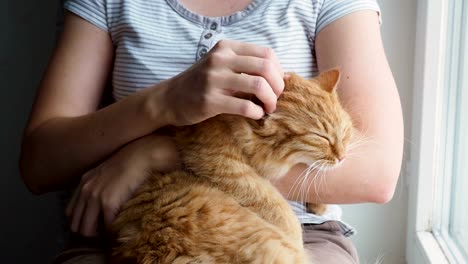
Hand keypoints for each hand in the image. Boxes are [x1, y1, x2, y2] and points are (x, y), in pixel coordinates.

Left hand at [65, 134, 178, 236]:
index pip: (71, 212)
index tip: (93, 225)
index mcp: (84, 182)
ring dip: (98, 235)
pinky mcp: (108, 202)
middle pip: (76, 224)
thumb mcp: (108, 171)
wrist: (141, 156)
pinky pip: (106, 225)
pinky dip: (111, 231)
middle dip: (88, 232)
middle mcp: (85, 190)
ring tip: (110, 235)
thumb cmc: (131, 162)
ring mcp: (95, 196)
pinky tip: (119, 229)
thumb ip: (101, 184)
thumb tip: (105, 199)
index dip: (80, 222)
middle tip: (102, 234)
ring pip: (86, 230)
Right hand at [159, 39, 284, 125]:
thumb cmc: (201, 84)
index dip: (279, 71)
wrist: (169, 99)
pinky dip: (256, 113)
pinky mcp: (210, 101)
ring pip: (258, 86)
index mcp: (226, 48)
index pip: (267, 54)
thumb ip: (247, 67)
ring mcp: (213, 80)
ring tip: (268, 108)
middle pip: (266, 68)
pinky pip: (244, 107)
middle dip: (278, 86)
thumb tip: (284, 76)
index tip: (276, 85)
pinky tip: (256, 116)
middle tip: (275, 99)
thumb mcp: (222, 66)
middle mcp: (220, 59)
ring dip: (270, 100)